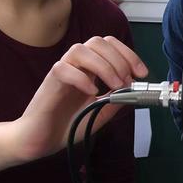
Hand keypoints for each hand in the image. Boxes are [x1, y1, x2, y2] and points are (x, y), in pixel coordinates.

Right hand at [11, 36, 147, 161]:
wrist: (41, 141)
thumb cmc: (67, 125)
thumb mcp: (100, 113)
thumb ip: (116, 101)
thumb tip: (134, 89)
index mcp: (89, 69)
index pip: (109, 46)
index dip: (128, 54)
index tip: (142, 73)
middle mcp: (76, 66)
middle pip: (97, 42)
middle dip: (118, 58)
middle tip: (126, 81)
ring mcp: (62, 72)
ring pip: (80, 49)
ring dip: (103, 65)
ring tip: (114, 86)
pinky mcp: (49, 83)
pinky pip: (63, 69)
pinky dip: (81, 78)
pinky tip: (92, 93)